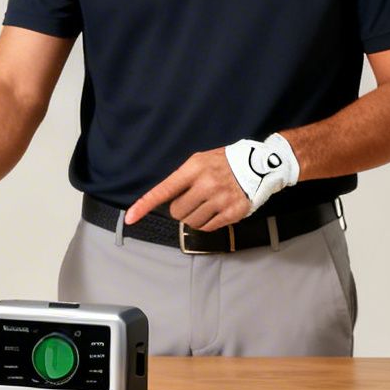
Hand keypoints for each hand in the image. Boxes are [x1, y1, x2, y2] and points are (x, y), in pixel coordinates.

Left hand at [125, 148, 251, 232]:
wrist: (259, 166)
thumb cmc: (223, 163)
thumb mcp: (199, 161)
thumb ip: (182, 179)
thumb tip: (163, 201)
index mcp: (194, 168)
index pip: (163, 190)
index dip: (144, 205)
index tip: (130, 218)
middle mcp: (206, 184)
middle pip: (177, 212)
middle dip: (181, 209)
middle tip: (194, 199)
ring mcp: (220, 200)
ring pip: (191, 222)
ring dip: (194, 218)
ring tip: (207, 204)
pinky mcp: (233, 213)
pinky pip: (208, 228)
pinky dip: (208, 223)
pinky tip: (216, 210)